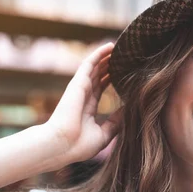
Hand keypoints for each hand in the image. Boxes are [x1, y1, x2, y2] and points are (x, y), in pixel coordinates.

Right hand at [45, 42, 122, 163]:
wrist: (62, 145)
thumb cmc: (80, 145)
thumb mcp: (105, 133)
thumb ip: (116, 122)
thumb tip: (130, 111)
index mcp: (88, 107)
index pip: (101, 88)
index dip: (111, 78)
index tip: (123, 72)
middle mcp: (84, 95)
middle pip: (98, 74)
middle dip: (109, 64)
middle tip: (123, 55)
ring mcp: (80, 88)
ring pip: (95, 67)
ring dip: (105, 56)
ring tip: (119, 47)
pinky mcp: (78, 83)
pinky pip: (89, 64)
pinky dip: (98, 54)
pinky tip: (109, 46)